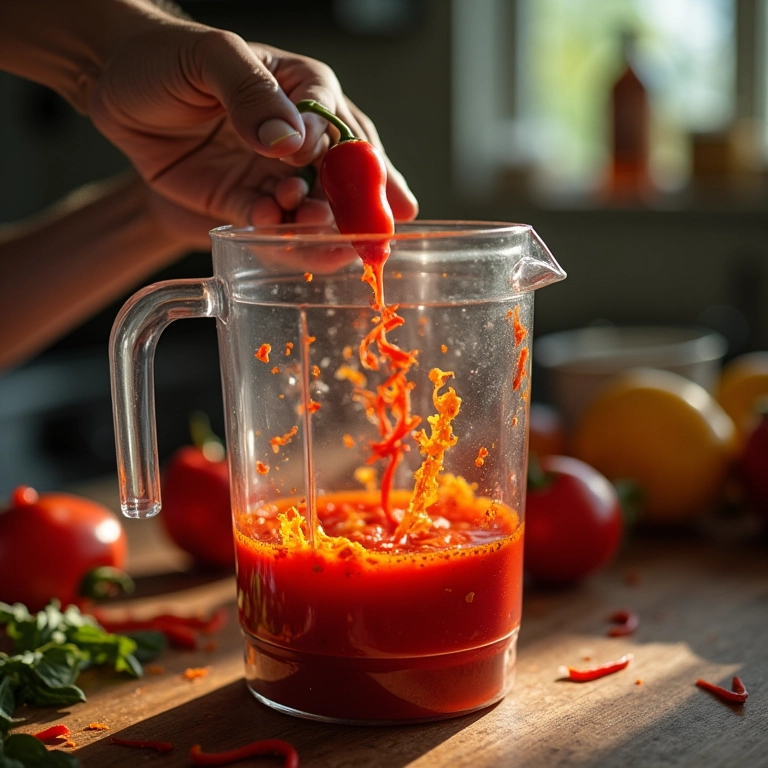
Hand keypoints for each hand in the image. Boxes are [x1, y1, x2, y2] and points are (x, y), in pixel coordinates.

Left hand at [88, 19, 418, 227]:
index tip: (368, 192)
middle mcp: (296, 137)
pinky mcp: (241, 200)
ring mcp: (270, 173)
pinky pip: (267, 223)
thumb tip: (290, 141)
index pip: (346, 132)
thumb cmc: (165, 55)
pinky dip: (273, 232)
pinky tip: (271, 227)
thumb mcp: (211, 57)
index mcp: (305, 92)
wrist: (112, 82)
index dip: (362, 167)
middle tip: (366, 236)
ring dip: (316, 227)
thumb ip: (251, 93)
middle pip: (341, 179)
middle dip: (355, 210)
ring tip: (313, 233)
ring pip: (309, 208)